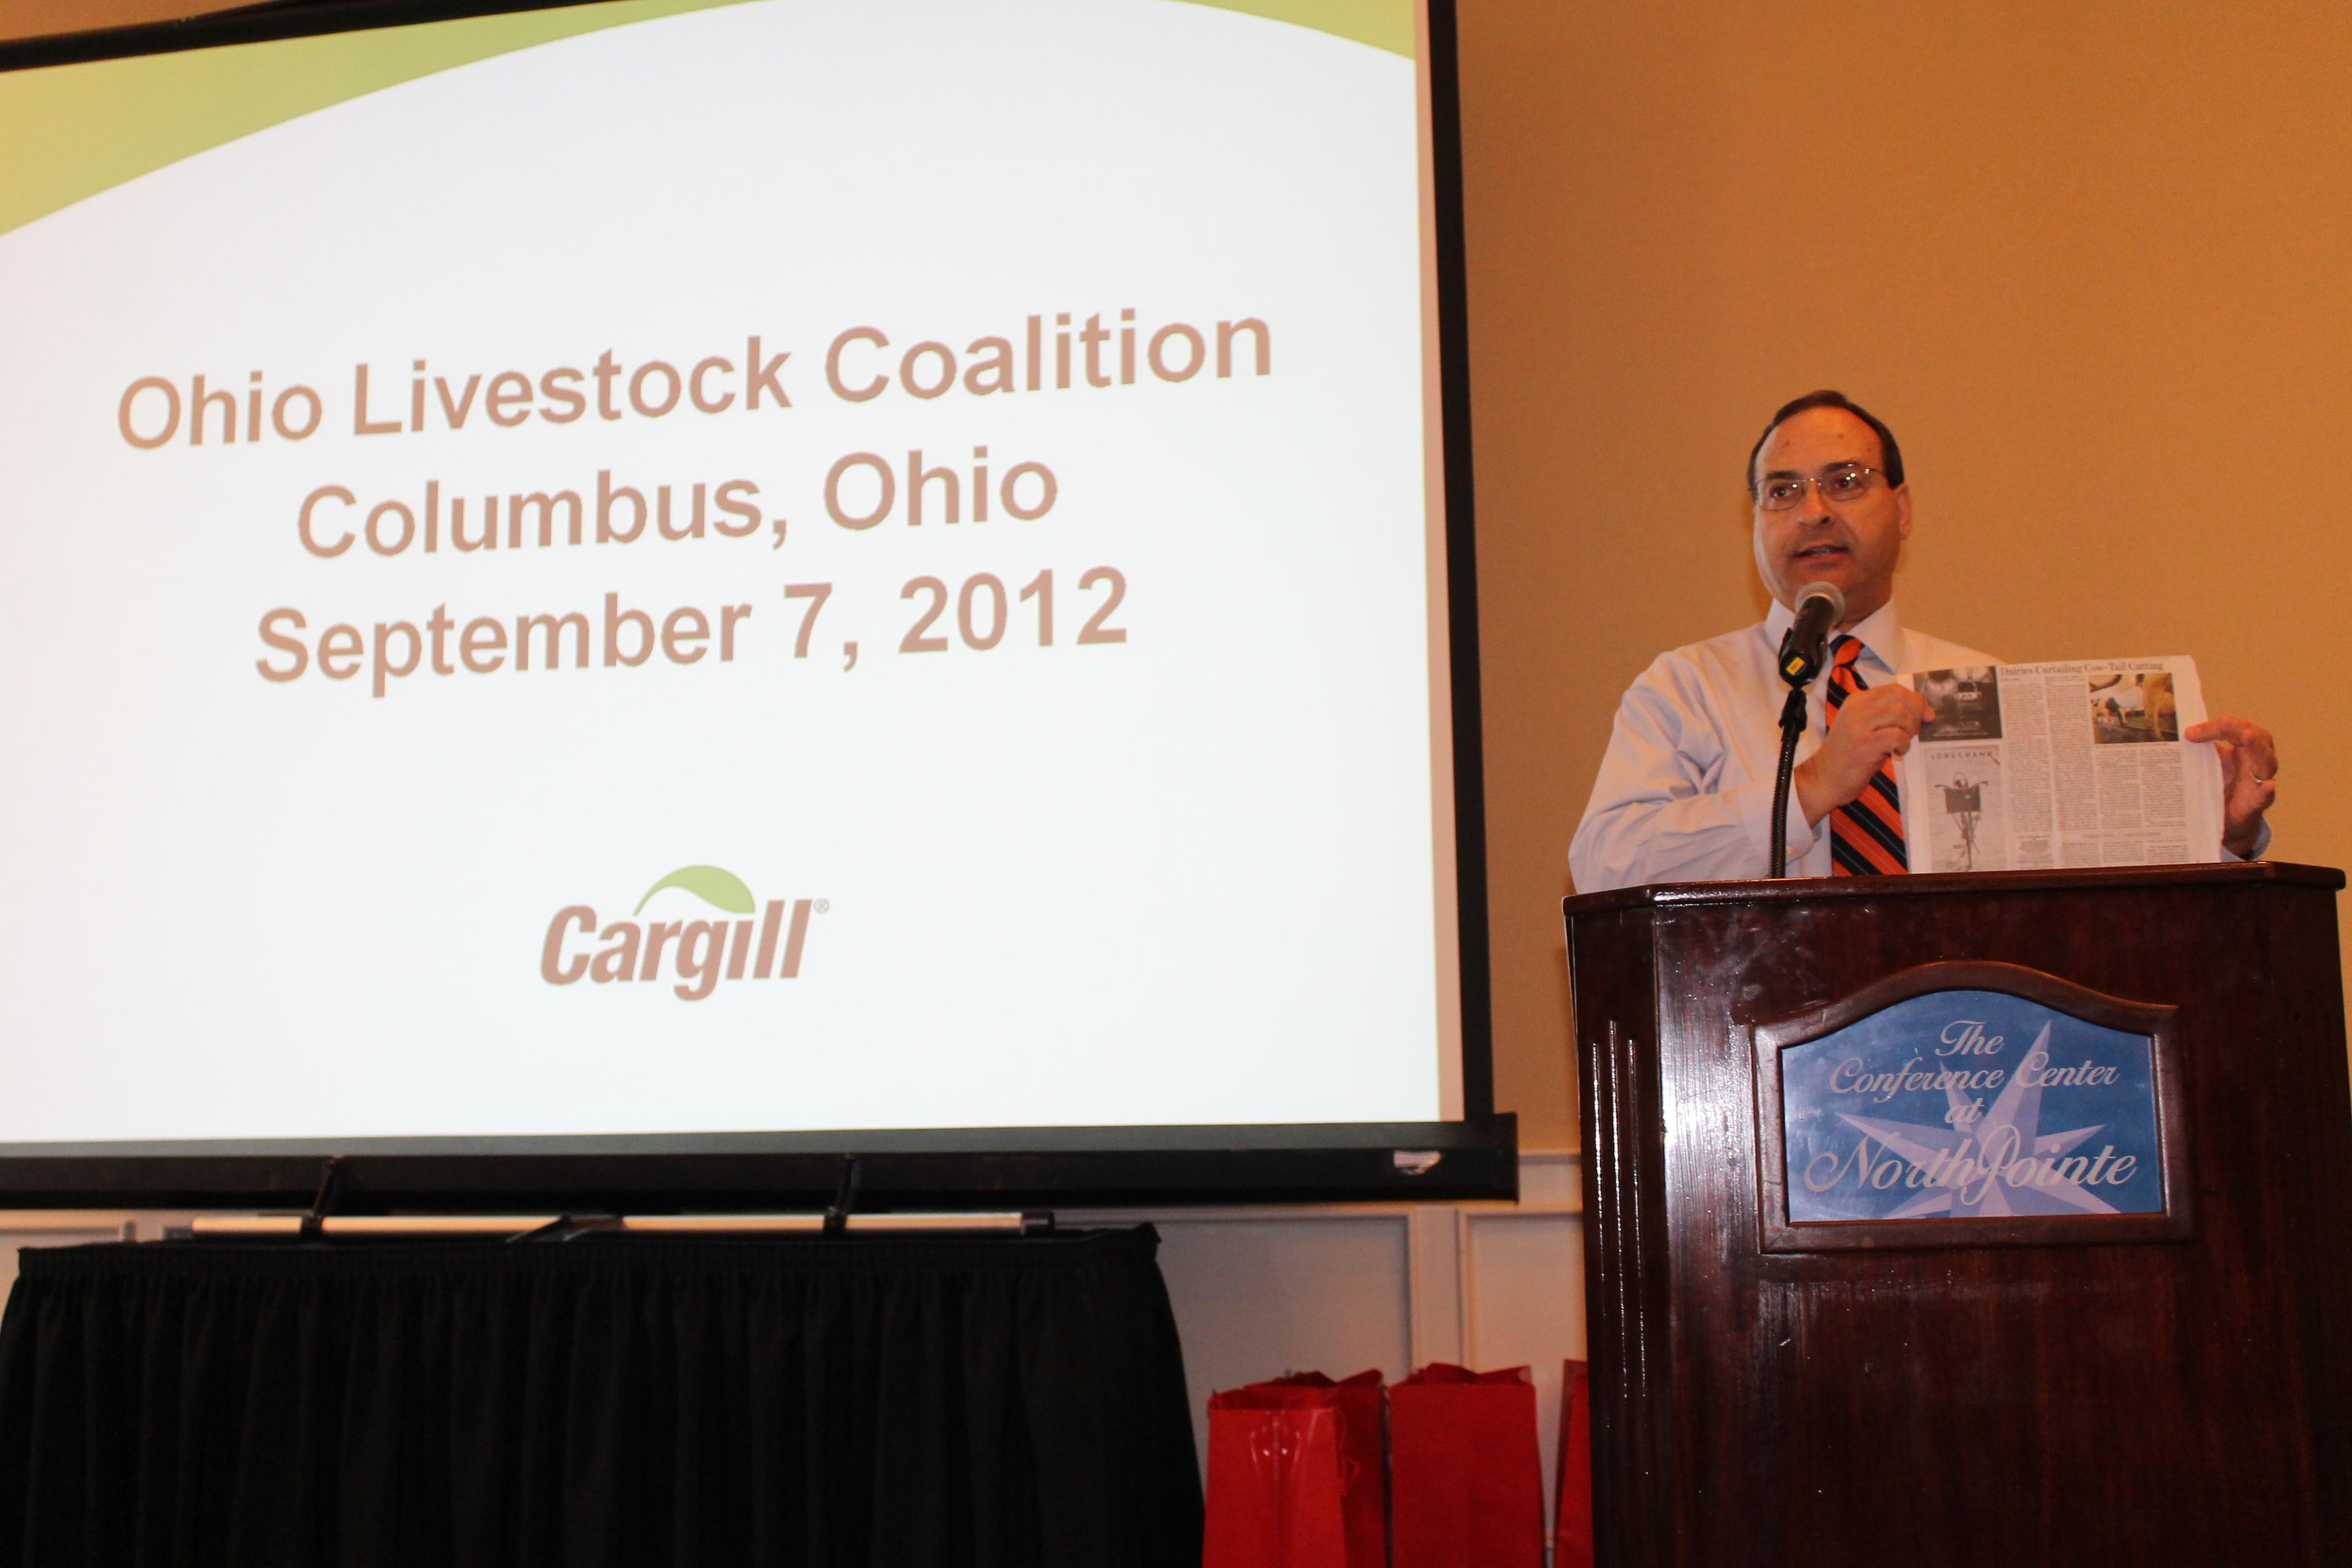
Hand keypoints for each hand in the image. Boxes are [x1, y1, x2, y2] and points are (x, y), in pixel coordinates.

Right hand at [1795, 684, 1934, 825]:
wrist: (1824, 778)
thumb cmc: (1846, 756)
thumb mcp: (1860, 727)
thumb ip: (1881, 716)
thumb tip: (1918, 712)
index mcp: (1856, 701)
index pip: (1893, 689)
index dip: (1915, 699)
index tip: (1925, 713)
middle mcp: (1857, 708)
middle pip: (1899, 695)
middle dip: (1917, 710)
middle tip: (1917, 729)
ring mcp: (1860, 725)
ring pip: (1900, 713)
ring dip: (1910, 730)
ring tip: (1904, 743)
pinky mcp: (1865, 743)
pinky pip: (1897, 735)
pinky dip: (1904, 744)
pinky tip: (1897, 753)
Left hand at [2184, 715, 2276, 858]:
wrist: (2224, 818)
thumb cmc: (2220, 785)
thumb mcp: (2208, 764)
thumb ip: (2198, 750)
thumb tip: (2169, 737)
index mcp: (2244, 748)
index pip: (2235, 730)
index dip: (2214, 728)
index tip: (2189, 732)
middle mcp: (2256, 760)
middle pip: (2256, 738)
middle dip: (2240, 728)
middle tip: (2224, 722)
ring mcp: (2258, 781)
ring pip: (2266, 762)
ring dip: (2256, 748)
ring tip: (2247, 737)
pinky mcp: (2256, 803)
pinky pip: (2265, 796)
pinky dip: (2267, 791)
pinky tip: (2268, 785)